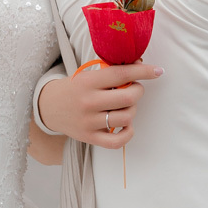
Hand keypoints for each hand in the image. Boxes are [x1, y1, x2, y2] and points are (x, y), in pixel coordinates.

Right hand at [37, 59, 162, 148]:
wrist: (49, 107)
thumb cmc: (75, 89)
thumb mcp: (88, 75)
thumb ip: (111, 72)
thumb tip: (141, 65)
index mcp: (88, 82)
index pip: (122, 74)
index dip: (144, 71)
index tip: (157, 71)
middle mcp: (88, 102)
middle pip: (129, 98)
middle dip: (138, 91)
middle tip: (134, 90)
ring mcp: (89, 122)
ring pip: (127, 117)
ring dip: (132, 110)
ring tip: (124, 107)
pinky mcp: (90, 138)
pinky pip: (118, 141)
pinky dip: (128, 133)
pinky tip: (125, 125)